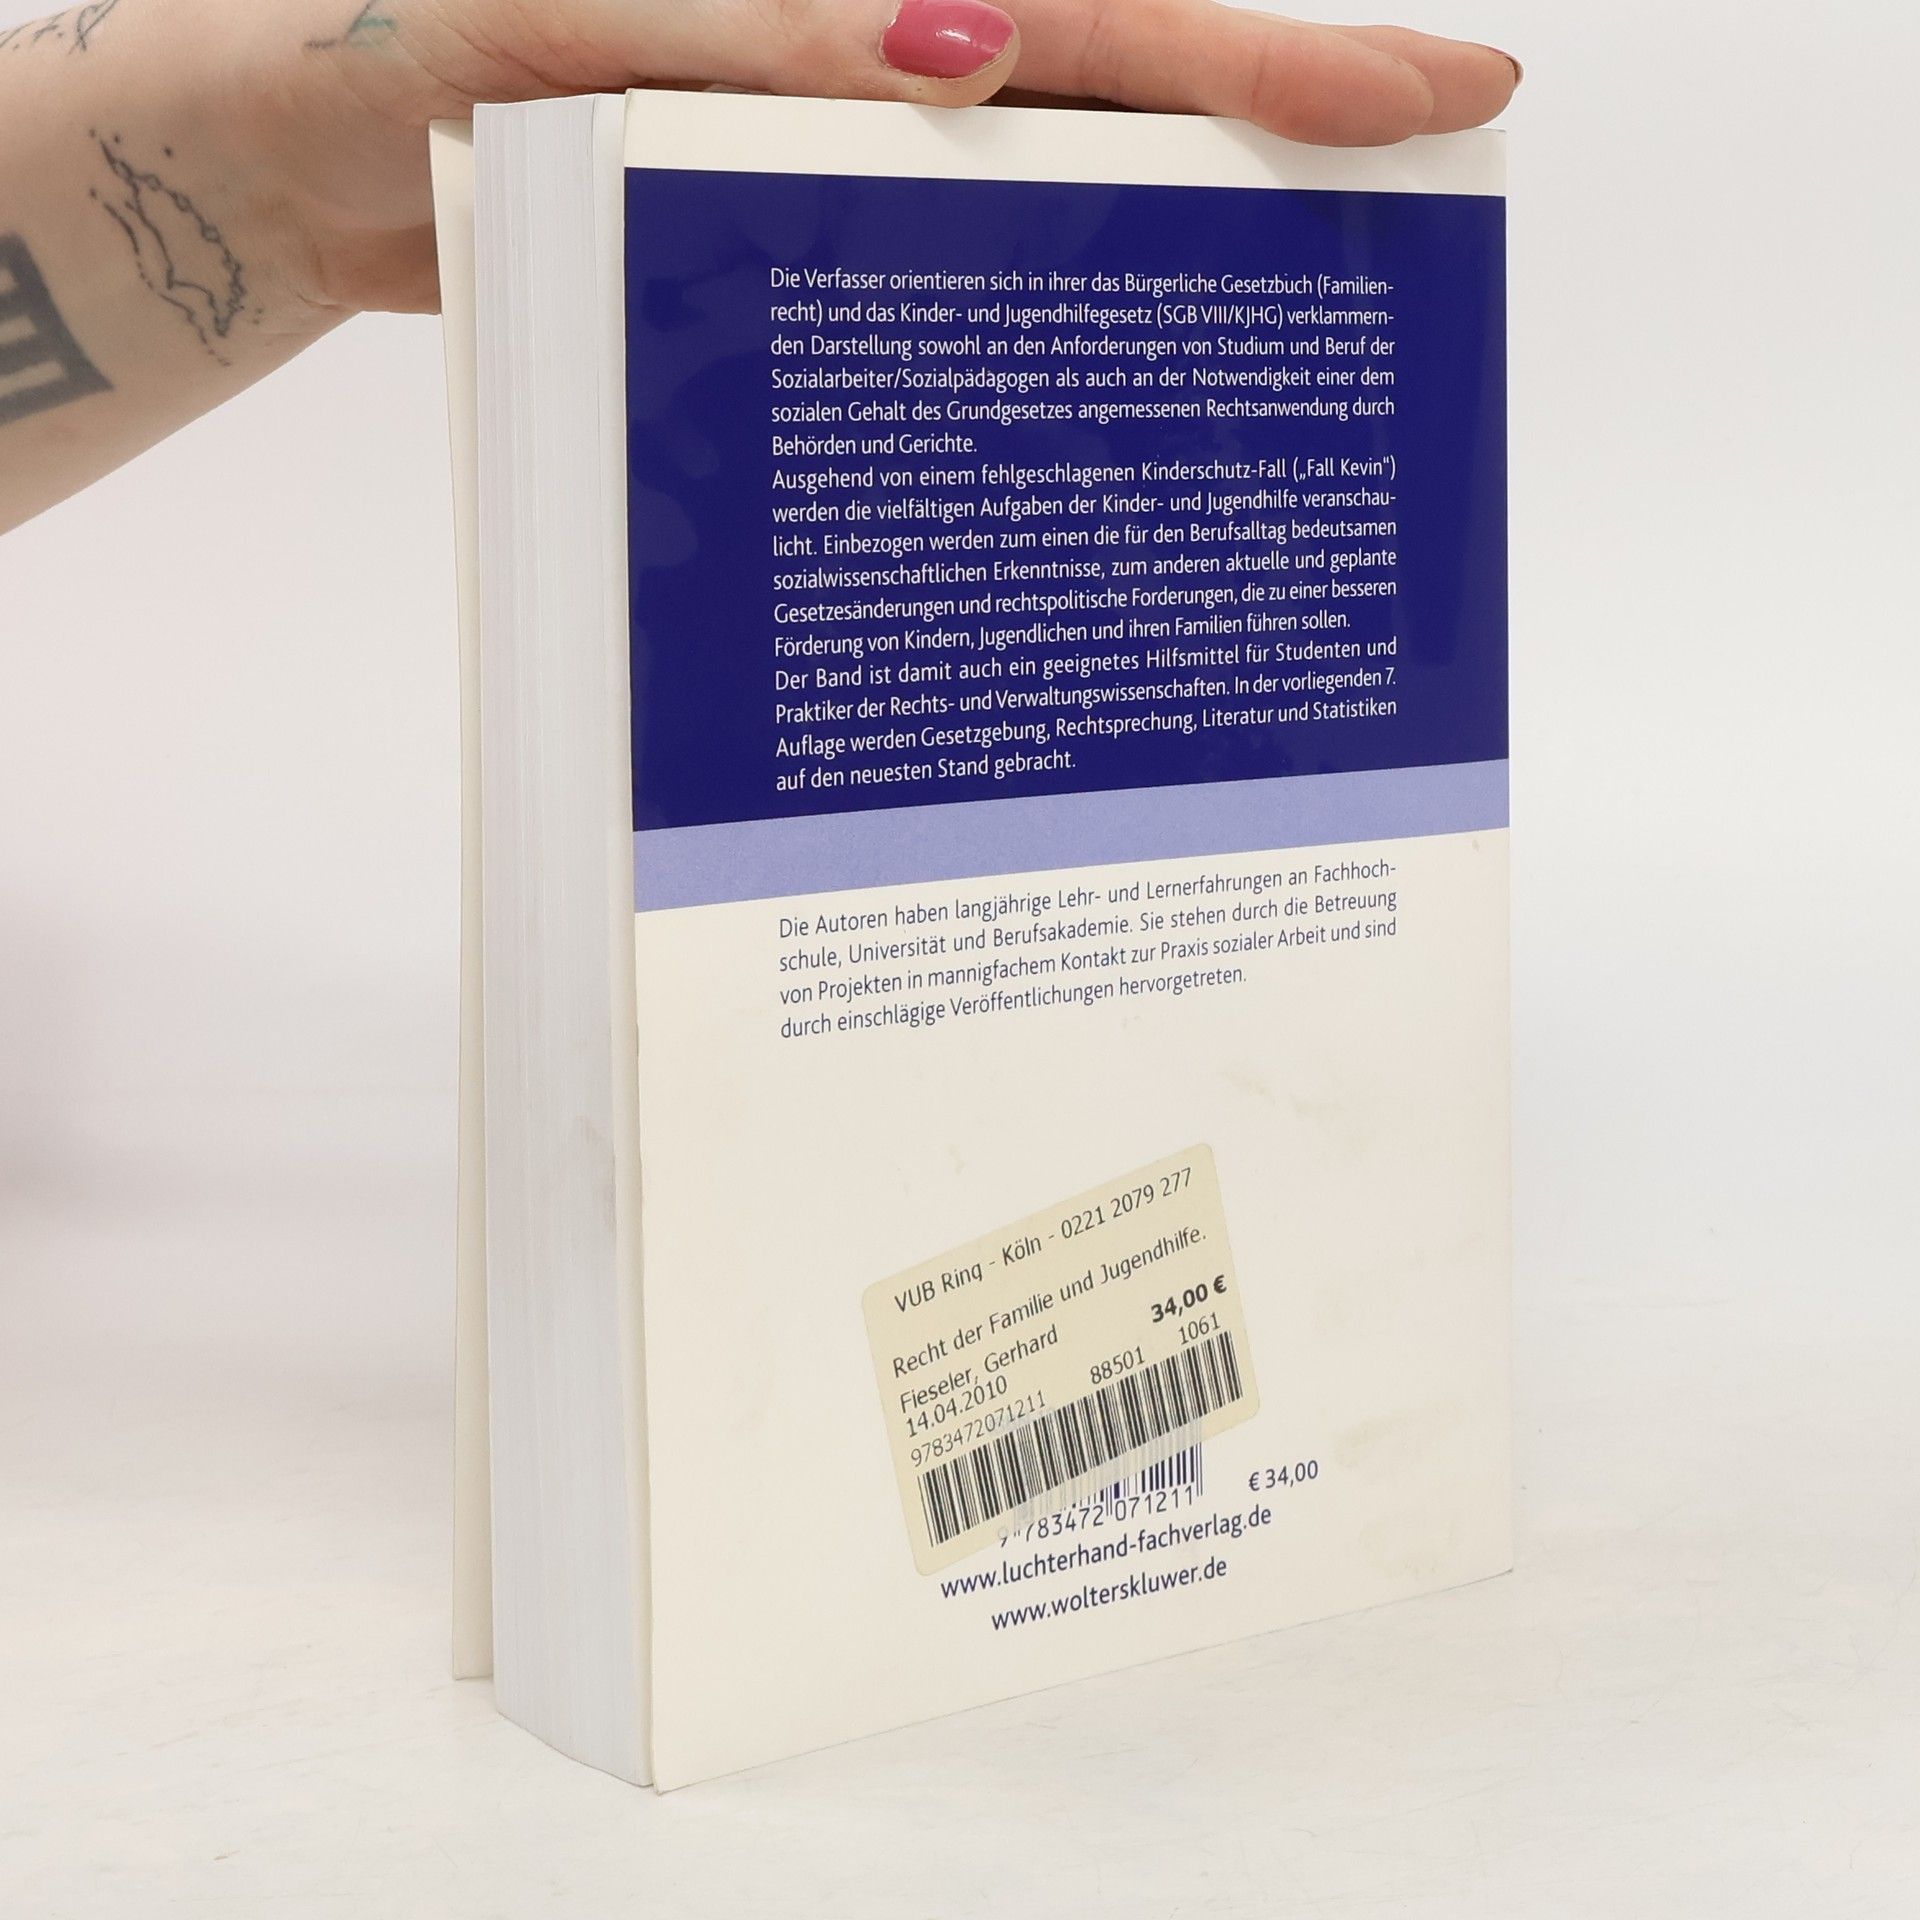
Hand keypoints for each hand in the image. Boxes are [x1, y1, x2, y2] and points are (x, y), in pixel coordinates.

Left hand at [252, 0, 1519, 314]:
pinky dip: (988, 316)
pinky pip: (914, 265)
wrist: (279, 136)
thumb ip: (764, 20)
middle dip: (1260, 153)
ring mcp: (823, 142)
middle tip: (1410, 220)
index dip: (1278, 55)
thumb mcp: (569, 13)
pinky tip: (1056, 381)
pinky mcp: (771, 224)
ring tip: (1270, 337)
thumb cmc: (391, 33)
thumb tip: (971, 47)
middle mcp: (862, 49)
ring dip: (1138, 254)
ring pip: (1024, 193)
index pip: (1104, 14)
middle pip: (1105, 98)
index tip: (1443, 88)